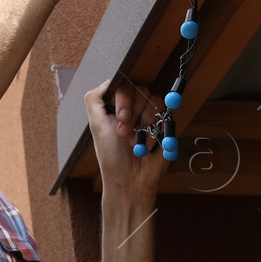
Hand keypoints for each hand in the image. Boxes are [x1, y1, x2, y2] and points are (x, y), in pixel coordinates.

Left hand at [86, 78, 165, 203]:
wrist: (130, 180)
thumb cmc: (111, 156)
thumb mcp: (96, 125)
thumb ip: (94, 99)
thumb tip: (108, 81)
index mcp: (117, 106)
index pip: (124, 85)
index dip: (125, 98)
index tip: (121, 116)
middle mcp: (134, 108)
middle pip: (141, 90)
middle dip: (133, 114)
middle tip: (125, 133)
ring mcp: (150, 116)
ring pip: (154, 101)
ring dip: (144, 124)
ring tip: (136, 142)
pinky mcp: (165, 126)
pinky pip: (166, 115)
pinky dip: (155, 132)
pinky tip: (148, 146)